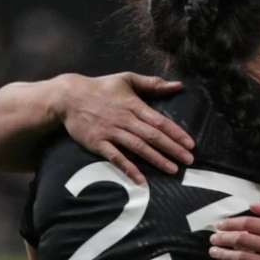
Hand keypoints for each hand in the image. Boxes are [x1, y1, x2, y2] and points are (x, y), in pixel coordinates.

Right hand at [56, 72, 194, 183]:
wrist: (68, 97)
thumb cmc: (101, 88)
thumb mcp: (127, 79)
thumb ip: (153, 83)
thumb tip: (178, 85)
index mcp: (133, 105)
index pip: (159, 121)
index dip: (176, 133)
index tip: (191, 144)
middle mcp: (124, 119)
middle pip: (152, 136)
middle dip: (172, 149)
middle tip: (189, 160)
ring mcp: (110, 132)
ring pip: (138, 147)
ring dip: (156, 159)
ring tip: (173, 170)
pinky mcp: (97, 143)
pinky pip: (115, 157)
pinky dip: (128, 168)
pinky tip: (141, 180)